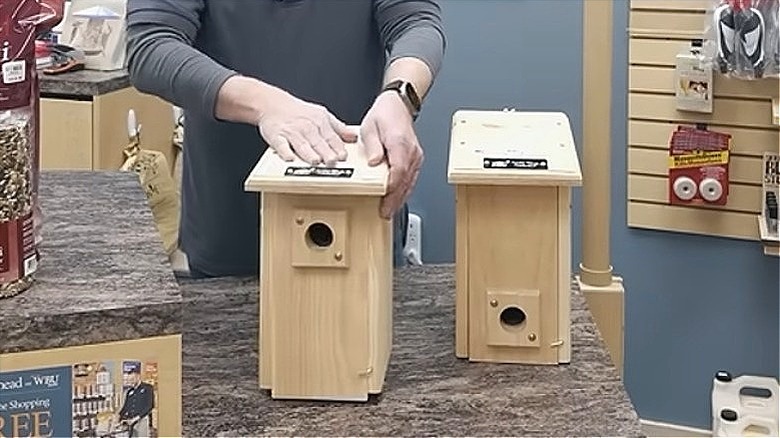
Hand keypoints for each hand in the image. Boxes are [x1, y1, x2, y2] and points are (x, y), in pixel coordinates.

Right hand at [257, 91, 356, 165]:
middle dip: (325, 152)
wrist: (272, 104)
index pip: (331, 137)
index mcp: (320, 122)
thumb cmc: (298, 112)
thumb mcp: (322, 115)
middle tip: (331, 161)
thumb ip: (338, 128)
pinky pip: (281, 145)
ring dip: (308, 153)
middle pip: (318, 142)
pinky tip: (290, 158)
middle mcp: (307, 127)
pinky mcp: (276, 136)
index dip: (337, 147)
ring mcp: (291, 132)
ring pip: (301, 144)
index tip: (342, 156)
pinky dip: (285, 151)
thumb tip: (354, 137)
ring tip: (315, 161)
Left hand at [360, 90, 422, 218]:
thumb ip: (372, 146)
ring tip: (390, 210)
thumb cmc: (384, 114)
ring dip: (401, 197)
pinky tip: (398, 197)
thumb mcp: (369, 127)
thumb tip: (374, 162)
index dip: (392, 189)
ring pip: (410, 181)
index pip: (398, 172)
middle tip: (385, 212)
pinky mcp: (415, 158)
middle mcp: (411, 151)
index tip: (385, 201)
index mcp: (400, 143)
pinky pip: (411, 177)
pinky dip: (405, 189)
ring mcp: (415, 155)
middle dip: (395, 200)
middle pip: (405, 181)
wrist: (398, 105)